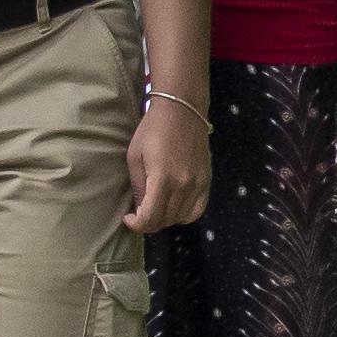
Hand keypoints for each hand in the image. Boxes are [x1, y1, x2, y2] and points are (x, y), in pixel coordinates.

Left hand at [122, 93, 211, 235]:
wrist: (182, 111)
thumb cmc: (152, 130)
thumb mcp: (135, 156)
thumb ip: (138, 187)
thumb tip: (140, 209)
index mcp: (163, 179)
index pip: (151, 218)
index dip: (137, 225)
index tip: (129, 218)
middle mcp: (184, 185)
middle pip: (166, 220)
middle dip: (149, 222)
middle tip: (139, 213)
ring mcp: (199, 184)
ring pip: (181, 218)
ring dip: (165, 219)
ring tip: (154, 208)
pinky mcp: (207, 181)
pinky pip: (197, 210)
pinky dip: (184, 214)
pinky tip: (173, 206)